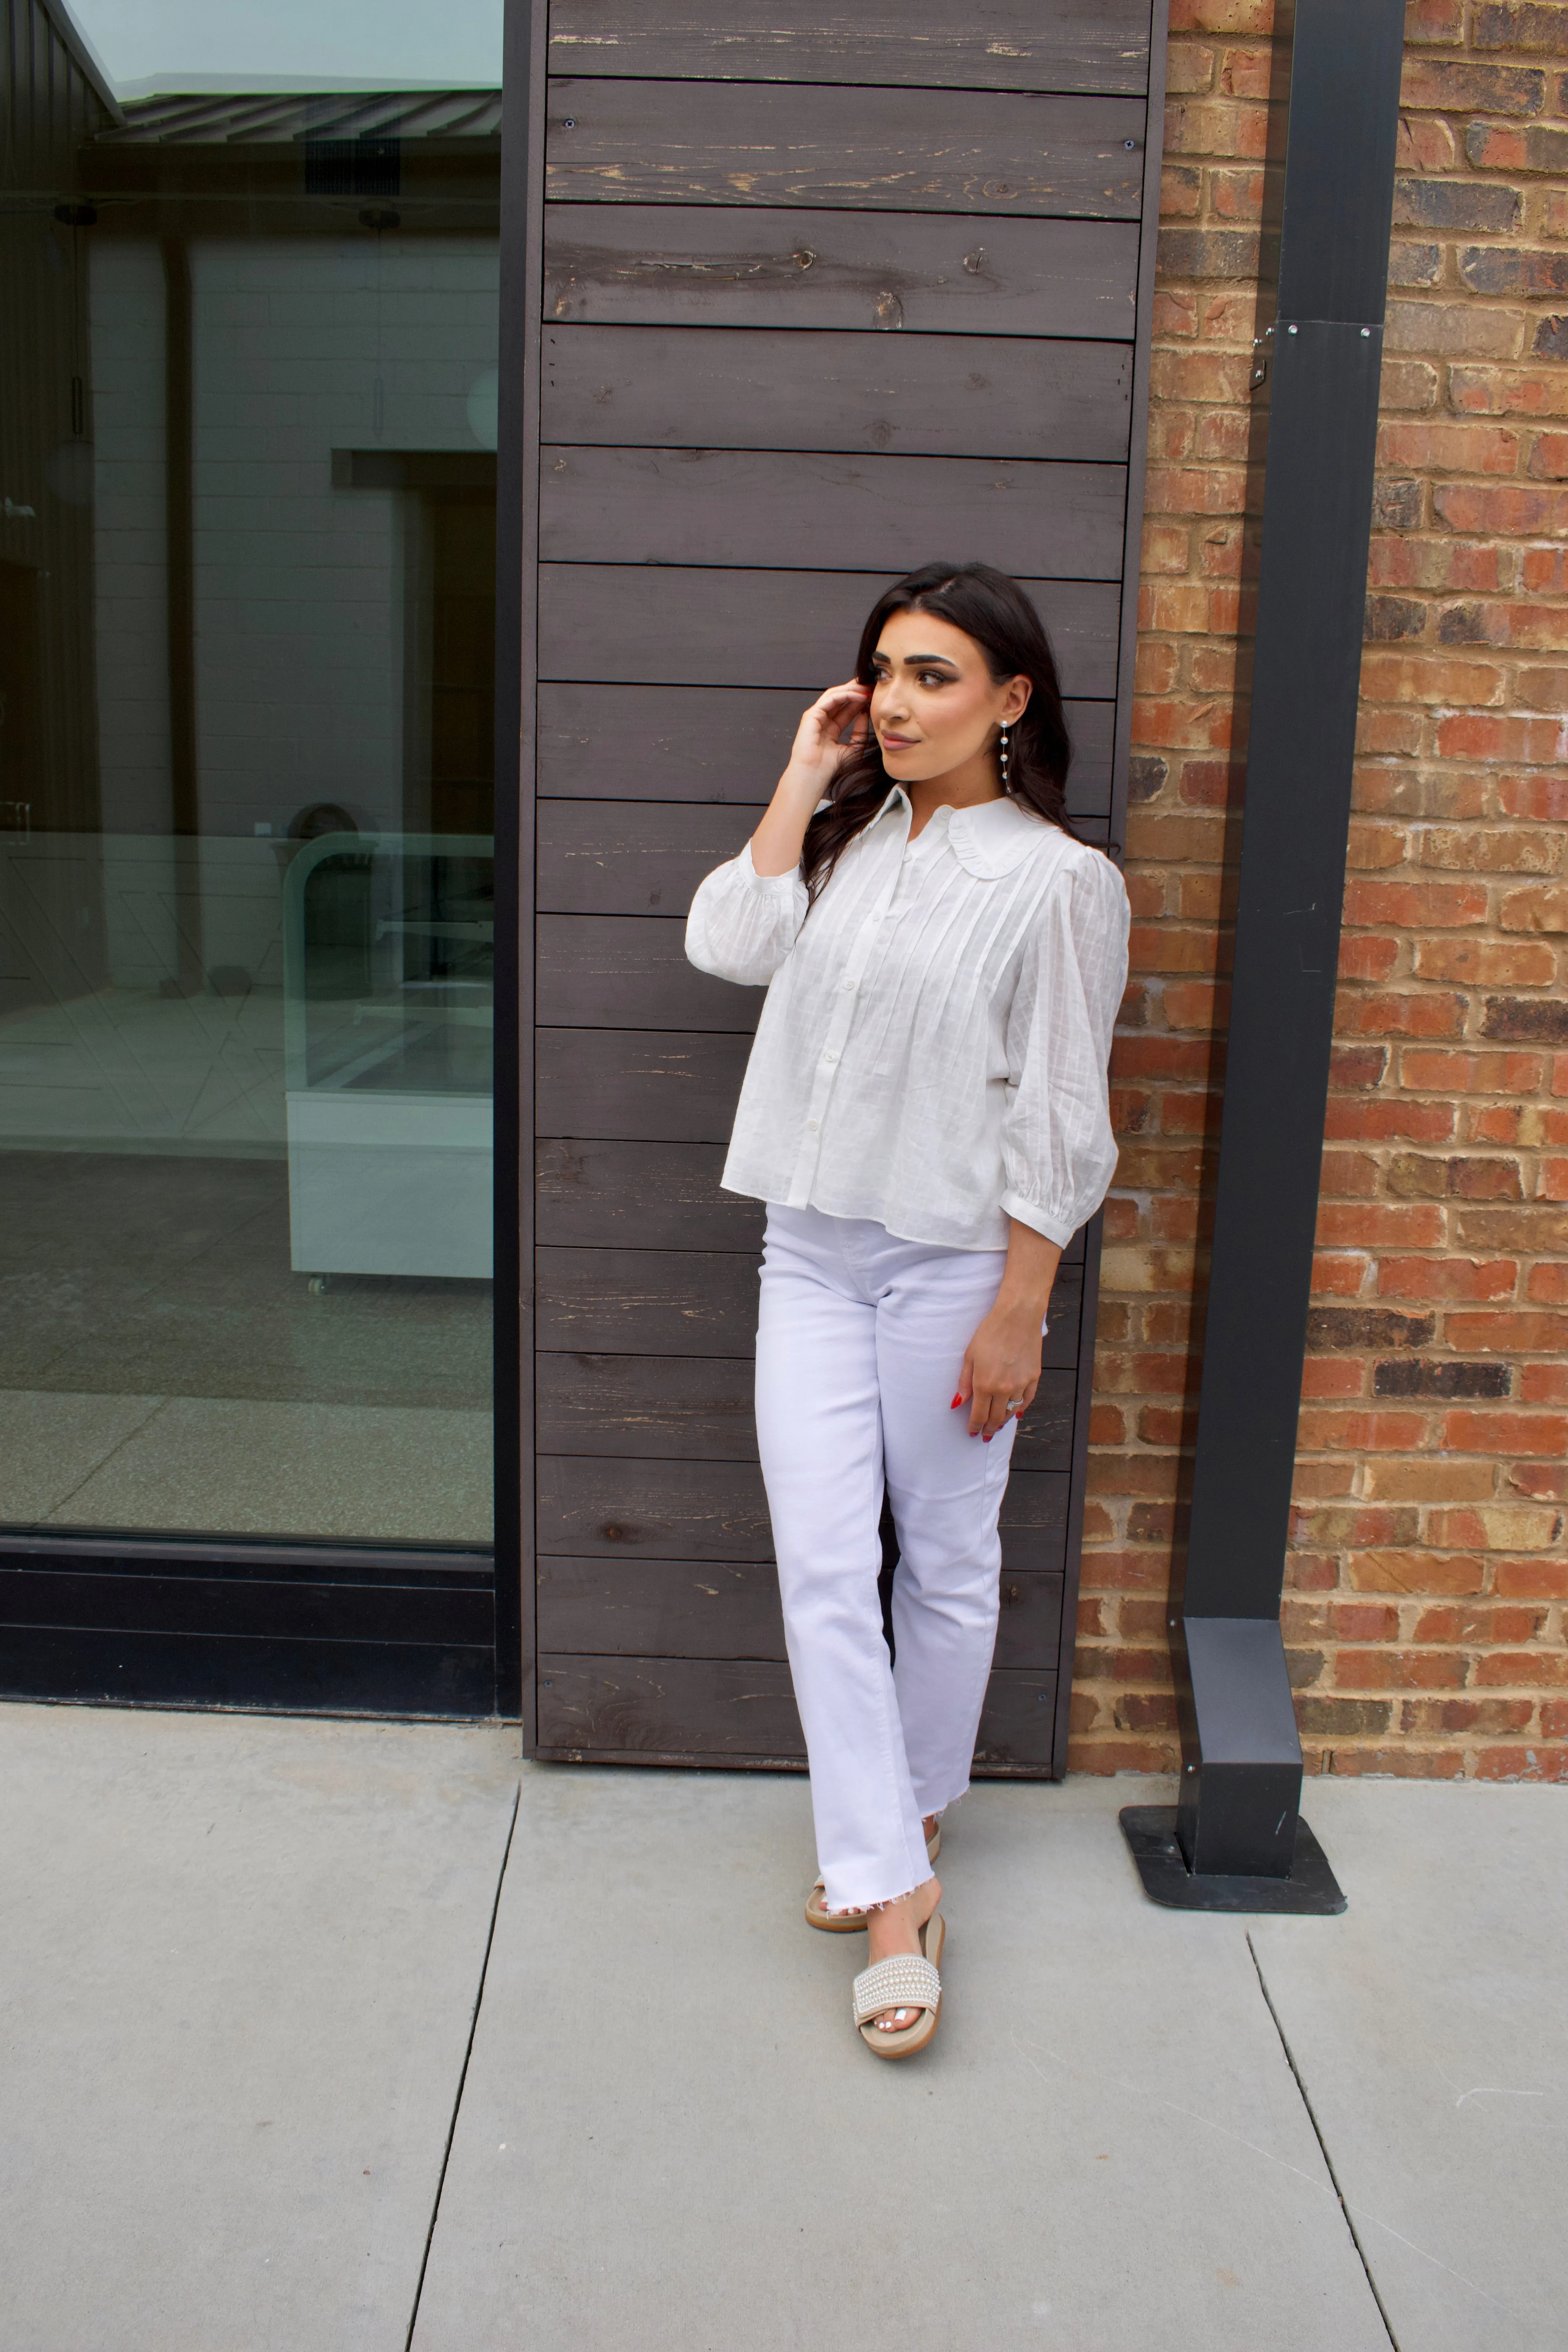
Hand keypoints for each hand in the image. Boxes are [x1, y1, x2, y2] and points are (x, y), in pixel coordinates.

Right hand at [751, 681, 870, 875]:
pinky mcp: (811, 716)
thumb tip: (867, 715)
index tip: (875, 696)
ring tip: (868, 687)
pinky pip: (830, 700)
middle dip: (857, 690)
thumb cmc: (829, 768)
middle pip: (841, 698)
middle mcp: (821, 720)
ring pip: (835, 695)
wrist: (813, 777)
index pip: (846, 708)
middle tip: (872, 684)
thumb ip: (859, 732)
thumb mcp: (852, 748)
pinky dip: (845, 695)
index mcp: (830, 729)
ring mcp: (815, 717)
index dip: (860, 700)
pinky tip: (858, 695)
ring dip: (853, 690)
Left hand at [955, 1299, 1043, 1439]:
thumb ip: (965, 1382)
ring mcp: (1021, 1385)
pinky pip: (1027, 1400)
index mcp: (984, 1385)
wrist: (1017, 1317)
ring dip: (1003, 1421)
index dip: (974, 1426)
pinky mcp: (1034, 1378)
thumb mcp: (970, 1356)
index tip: (972, 1432)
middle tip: (984, 1435)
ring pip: (1011, 1412)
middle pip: (995, 1418)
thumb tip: (958, 1402)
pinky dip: (1020, 1409)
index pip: (979, 1415)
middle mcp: (1003, 1389)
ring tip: (997, 1426)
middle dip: (988, 1428)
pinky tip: (1016, 1413)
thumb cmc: (991, 1332)